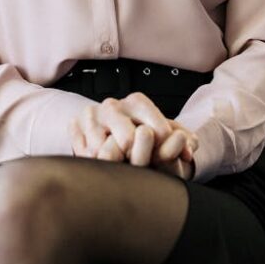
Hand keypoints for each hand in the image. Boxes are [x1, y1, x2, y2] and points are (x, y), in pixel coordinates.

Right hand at [68, 92, 198, 179]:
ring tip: (120, 162)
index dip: (163, 144)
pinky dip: (95, 162)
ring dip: (114, 161)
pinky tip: (103, 161)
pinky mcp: (75, 128)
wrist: (106, 126)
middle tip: (138, 160)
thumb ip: (181, 138)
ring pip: (104, 149)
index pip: (155, 125)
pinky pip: (85, 154)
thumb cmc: (138, 130)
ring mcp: (92, 117)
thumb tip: (190, 148)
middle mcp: (112, 106)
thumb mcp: (162, 132)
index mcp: (137, 102)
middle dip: (136, 154)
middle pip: (127, 138)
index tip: (163, 152)